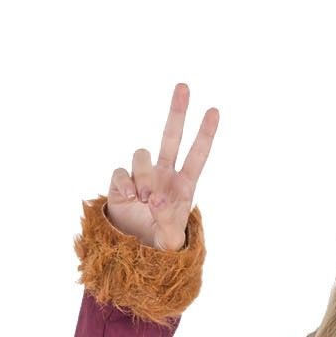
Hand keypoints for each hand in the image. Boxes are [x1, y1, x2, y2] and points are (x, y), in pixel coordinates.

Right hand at [103, 82, 218, 249]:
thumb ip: (167, 220)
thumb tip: (156, 199)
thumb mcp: (171, 239)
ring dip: (144, 174)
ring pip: (142, 156)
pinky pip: (121, 173)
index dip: (205, 134)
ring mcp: (142, 176)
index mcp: (184, 186)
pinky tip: (131, 198)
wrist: (135, 250)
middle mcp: (164, 174)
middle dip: (177, 112)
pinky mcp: (122, 183)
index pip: (197, 156)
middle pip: (171, 137)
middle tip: (184, 86)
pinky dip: (125, 183)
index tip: (214, 110)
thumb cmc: (160, 241)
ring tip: (146, 198)